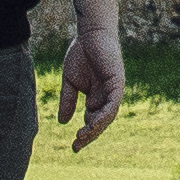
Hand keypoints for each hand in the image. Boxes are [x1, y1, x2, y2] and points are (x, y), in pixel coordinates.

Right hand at [62, 26, 125, 148]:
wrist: (89, 33)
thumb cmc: (81, 53)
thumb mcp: (70, 82)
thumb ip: (68, 100)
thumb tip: (62, 122)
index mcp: (97, 98)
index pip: (92, 121)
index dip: (84, 135)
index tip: (74, 147)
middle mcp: (107, 97)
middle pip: (101, 122)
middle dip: (90, 135)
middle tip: (77, 146)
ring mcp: (113, 90)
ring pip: (108, 116)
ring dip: (96, 128)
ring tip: (83, 136)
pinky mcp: (117, 82)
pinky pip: (113, 103)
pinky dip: (105, 114)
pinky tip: (95, 123)